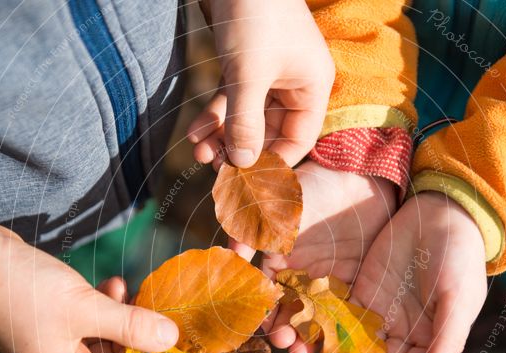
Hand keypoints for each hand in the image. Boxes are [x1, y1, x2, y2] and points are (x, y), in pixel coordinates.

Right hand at [0, 226, 178, 352]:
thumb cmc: (26, 289)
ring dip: (120, 312)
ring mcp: (54, 342)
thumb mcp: (85, 308)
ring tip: (120, 286)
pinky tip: (109, 284)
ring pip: (105, 335)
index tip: (161, 329)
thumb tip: (172, 339)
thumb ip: (130, 324)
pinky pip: (90, 319)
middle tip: (142, 301)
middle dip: (132, 329)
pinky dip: (103, 304)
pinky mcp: (52, 319)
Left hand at [187, 0, 334, 167]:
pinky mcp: (245, 65)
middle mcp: (294, 84)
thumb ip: (245, 122)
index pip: (298, 140)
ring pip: (247, 118)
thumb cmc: (253, 14)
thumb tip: (240, 165)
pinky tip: (194, 134)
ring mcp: (269, 75)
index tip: (246, 183)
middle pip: (270, 133)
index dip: (273, 163)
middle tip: (213, 170)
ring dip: (223, 137)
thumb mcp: (247, 74)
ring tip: (198, 153)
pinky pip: (232, 100)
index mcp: (311, 87)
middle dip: (240, 150)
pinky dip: (215, 116)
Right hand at [261, 161, 396, 352]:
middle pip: (289, 314)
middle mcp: (299, 278)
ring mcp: (326, 283)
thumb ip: (255, 229)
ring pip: (315, 319)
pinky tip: (338, 344)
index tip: (265, 329)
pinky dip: (339, 330)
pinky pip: (344, 312)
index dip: (262, 315)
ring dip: (310, 339)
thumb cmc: (312, 189)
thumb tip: (231, 252)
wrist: (357, 176)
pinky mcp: (353, 285)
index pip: (264, 296)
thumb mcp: (278, 207)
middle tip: (289, 347)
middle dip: (286, 334)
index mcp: (276, 262)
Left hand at [313, 192, 487, 352]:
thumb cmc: (460, 255)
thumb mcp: (458, 296)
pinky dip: (327, 335)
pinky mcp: (361, 292)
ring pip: (355, 348)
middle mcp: (403, 332)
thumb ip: (448, 336)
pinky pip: (341, 318)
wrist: (441, 211)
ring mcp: (380, 313)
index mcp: (431, 339)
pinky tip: (310, 349)